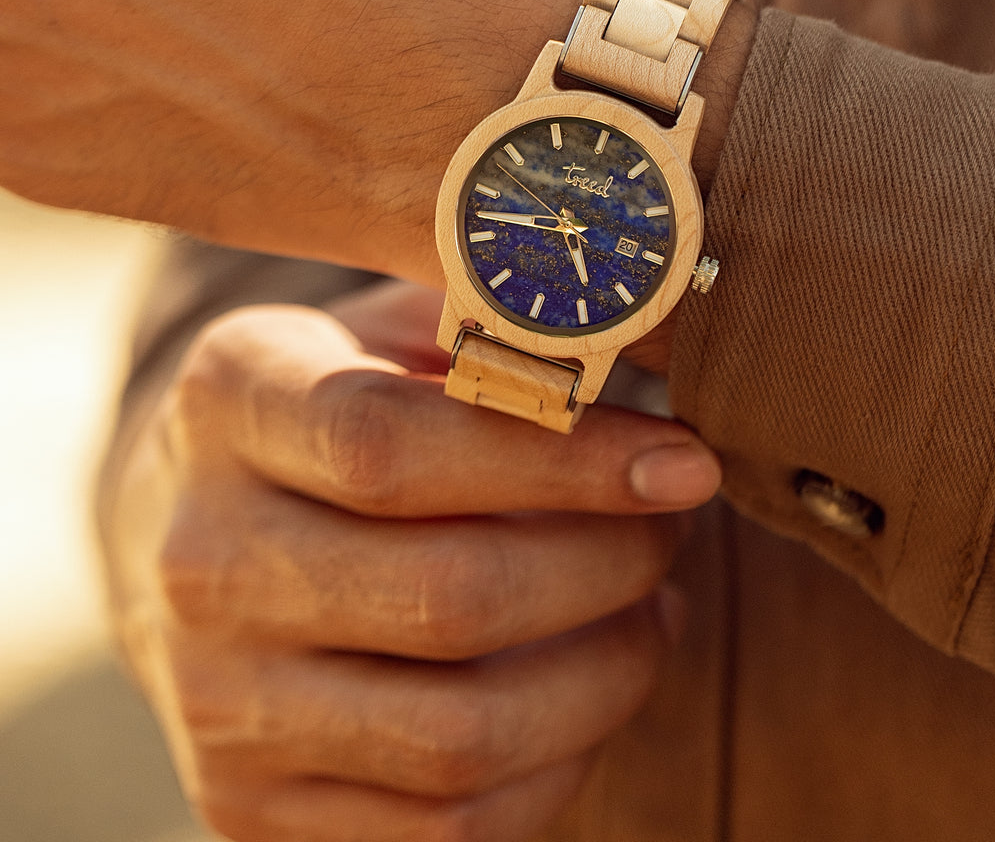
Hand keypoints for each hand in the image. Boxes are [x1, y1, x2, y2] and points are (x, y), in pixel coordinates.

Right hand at [100, 280, 721, 841]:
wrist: (189, 533)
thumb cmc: (333, 403)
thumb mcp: (381, 326)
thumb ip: (486, 325)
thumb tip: (633, 348)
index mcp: (228, 402)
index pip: (392, 445)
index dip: (562, 461)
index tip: (684, 463)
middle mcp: (201, 557)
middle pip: (447, 597)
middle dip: (610, 565)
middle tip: (675, 526)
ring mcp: (216, 701)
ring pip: (459, 737)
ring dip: (606, 674)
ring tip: (653, 604)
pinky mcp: (249, 807)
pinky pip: (447, 827)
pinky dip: (557, 765)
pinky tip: (588, 685)